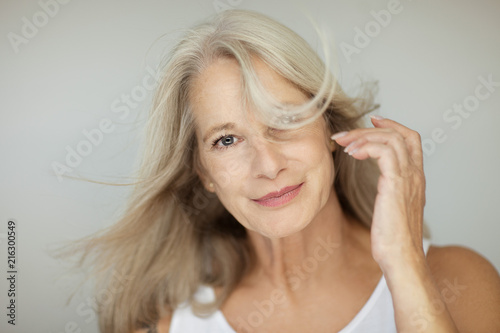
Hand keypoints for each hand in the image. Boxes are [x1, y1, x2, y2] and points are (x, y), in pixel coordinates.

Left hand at [331, 115, 425, 271]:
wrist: (401, 258)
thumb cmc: (392, 238)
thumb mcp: (391, 208)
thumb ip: (389, 191)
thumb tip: (377, 186)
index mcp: (415, 178)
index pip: (411, 139)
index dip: (392, 125)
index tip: (372, 120)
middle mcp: (415, 174)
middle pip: (399, 134)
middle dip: (368, 129)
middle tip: (342, 134)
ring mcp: (408, 178)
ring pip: (390, 139)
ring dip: (362, 136)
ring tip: (342, 144)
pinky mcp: (396, 184)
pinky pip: (385, 152)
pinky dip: (366, 146)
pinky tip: (351, 154)